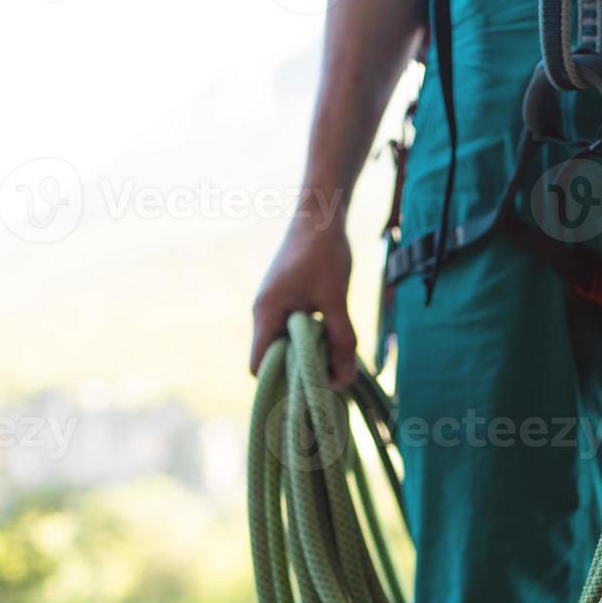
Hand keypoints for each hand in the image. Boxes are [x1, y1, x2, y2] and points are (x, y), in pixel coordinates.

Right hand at [250, 219, 356, 386]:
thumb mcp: (337, 299)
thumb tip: (343, 381)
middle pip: (273, 359)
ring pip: (287, 345)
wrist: (320, 214)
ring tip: (338, 359)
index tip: (310, 388)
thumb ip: (342, 340)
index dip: (279, 383)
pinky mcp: (288, 300)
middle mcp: (265, 313)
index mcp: (267, 314)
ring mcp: (275, 306)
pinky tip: (336, 339)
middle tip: (332, 378)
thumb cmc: (324, 252)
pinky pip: (295, 331)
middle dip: (299, 373)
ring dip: (310, 355)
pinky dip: (314, 340)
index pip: (258, 366)